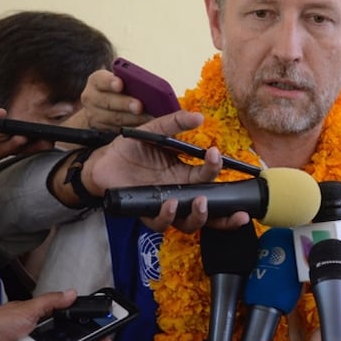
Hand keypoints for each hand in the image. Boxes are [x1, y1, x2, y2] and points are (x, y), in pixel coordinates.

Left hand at [0, 290, 110, 340]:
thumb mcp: (29, 308)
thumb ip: (53, 302)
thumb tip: (72, 293)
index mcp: (39, 316)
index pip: (68, 318)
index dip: (84, 321)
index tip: (100, 322)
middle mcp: (40, 332)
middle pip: (70, 337)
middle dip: (88, 339)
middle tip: (104, 340)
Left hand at [70, 110, 249, 232]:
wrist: (102, 161)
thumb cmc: (130, 147)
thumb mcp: (154, 130)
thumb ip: (175, 123)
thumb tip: (200, 117)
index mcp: (184, 175)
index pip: (209, 178)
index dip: (217, 170)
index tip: (217, 155)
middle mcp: (179, 193)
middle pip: (209, 211)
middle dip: (226, 216)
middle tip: (238, 210)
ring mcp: (163, 205)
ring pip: (189, 224)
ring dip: (200, 216)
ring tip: (201, 202)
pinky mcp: (146, 213)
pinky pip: (161, 223)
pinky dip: (168, 215)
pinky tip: (170, 203)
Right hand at [82, 69, 151, 130]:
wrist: (99, 106)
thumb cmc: (115, 89)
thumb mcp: (118, 80)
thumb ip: (129, 80)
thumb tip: (150, 84)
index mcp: (96, 81)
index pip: (101, 80)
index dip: (110, 82)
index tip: (120, 84)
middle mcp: (91, 97)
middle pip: (108, 101)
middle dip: (125, 104)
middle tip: (139, 106)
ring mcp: (94, 115)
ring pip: (114, 118)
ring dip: (133, 119)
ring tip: (148, 118)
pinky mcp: (101, 128)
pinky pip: (118, 129)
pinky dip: (132, 127)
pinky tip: (144, 126)